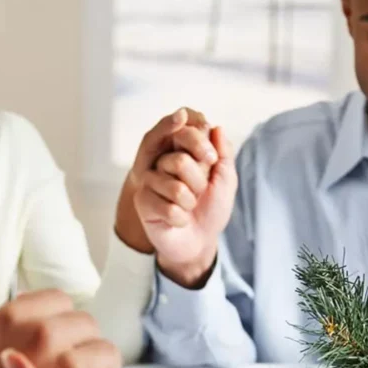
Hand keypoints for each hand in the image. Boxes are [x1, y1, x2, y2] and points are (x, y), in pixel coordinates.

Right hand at [0, 290, 130, 367]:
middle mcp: (41, 334)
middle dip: (82, 348)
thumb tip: (40, 310)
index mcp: (9, 319)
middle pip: (87, 324)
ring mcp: (68, 363)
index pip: (58, 299)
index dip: (62, 323)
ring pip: (108, 353)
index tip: (59, 341)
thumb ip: (15, 334)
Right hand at [135, 126, 236, 287]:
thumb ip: (224, 154)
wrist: (200, 241)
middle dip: (198, 184)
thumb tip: (216, 127)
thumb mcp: (225, 180)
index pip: (185, 134)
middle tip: (198, 194)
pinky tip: (177, 220)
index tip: (211, 161)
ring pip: (175, 187)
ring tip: (186, 207)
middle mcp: (162, 163)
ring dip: (189, 203)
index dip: (201, 147)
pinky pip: (167, 208)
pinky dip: (180, 218)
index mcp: (182, 152)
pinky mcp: (142, 202)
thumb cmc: (211, 209)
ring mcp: (150, 182)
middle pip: (179, 161)